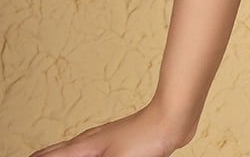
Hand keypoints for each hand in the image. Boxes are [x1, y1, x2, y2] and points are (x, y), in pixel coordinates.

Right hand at [27, 102, 194, 156]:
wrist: (174, 117)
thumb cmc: (147, 137)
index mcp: (84, 147)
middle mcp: (88, 141)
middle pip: (54, 151)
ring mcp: (103, 139)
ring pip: (70, 149)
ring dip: (58, 155)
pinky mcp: (117, 142)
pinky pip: (88, 150)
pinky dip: (75, 154)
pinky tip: (84, 156)